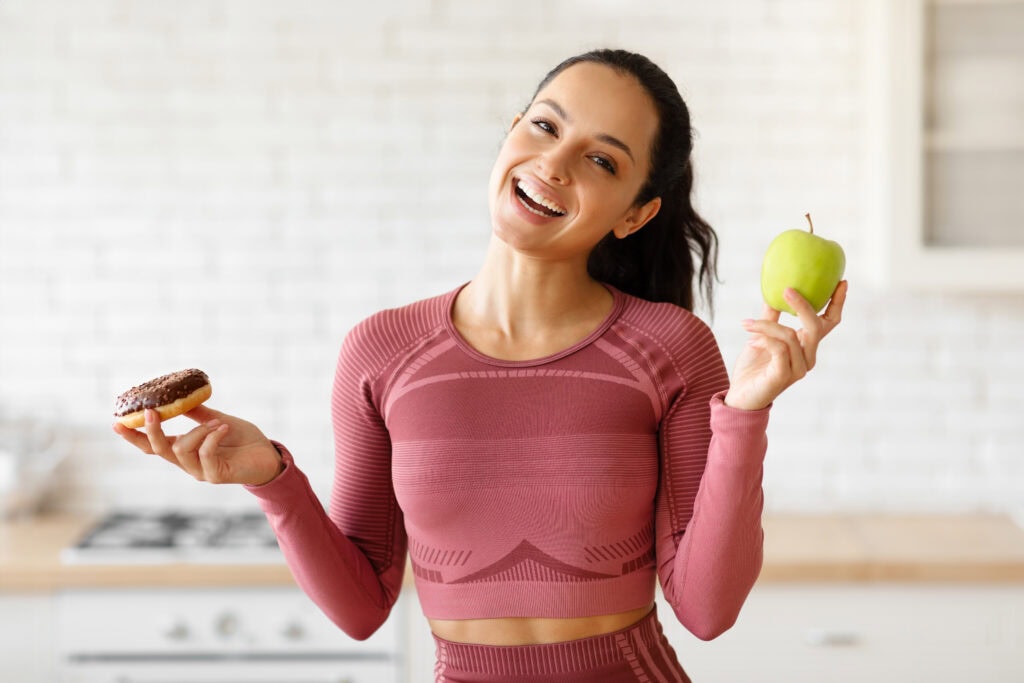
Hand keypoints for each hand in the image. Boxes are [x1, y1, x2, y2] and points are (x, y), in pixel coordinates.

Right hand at [112, 405, 283, 485]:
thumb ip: (198, 414)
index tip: (117, 422)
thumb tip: (179, 397)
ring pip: (181, 451)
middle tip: (151, 411)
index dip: (134, 436)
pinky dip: (211, 437)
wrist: (268, 456)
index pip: (152, 446)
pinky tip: (224, 427)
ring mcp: (201, 471)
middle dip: (152, 431)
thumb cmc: (243, 440)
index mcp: (185, 450)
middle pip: (158, 450)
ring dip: (197, 431)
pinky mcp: (216, 475)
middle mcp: (188, 463)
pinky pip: (205, 455)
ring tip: (217, 422)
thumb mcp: (217, 421)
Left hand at [724, 280, 847, 410]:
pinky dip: (763, 339)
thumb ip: (770, 318)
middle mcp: (808, 357)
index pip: (829, 323)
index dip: (837, 303)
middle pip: (816, 326)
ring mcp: (798, 368)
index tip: (841, 282)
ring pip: (790, 335)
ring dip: (766, 325)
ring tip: (746, 324)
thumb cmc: (753, 368)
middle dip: (803, 305)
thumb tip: (773, 293)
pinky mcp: (784, 375)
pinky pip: (778, 348)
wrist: (740, 397)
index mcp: (807, 347)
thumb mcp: (761, 337)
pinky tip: (750, 341)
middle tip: (787, 289)